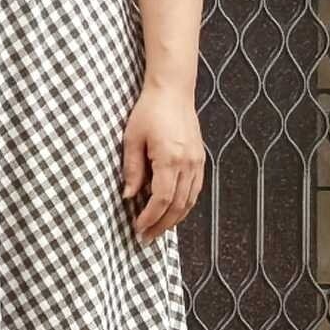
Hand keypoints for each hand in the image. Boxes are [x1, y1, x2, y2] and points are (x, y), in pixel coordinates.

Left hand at [122, 85, 206, 240]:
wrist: (172, 91)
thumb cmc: (149, 111)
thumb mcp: (132, 139)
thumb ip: (132, 169)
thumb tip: (129, 196)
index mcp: (169, 158)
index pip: (161, 199)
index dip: (150, 217)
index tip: (139, 228)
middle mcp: (188, 163)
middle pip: (178, 205)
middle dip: (162, 225)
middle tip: (147, 238)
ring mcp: (197, 162)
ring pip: (190, 201)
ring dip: (174, 219)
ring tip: (159, 230)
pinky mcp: (200, 159)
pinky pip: (195, 190)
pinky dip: (185, 205)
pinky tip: (173, 211)